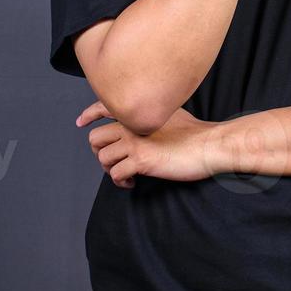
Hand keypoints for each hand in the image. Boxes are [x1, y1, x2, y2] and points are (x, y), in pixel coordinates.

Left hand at [75, 100, 220, 187]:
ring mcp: (135, 142)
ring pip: (103, 157)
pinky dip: (120, 182)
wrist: (209, 145)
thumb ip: (151, 115)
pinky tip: (131, 183)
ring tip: (124, 174)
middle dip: (100, 152)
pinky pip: (116, 174)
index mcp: (138, 112)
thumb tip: (142, 122)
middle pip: (95, 137)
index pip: (104, 106)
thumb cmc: (195, 133)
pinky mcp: (141, 160)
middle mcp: (132, 125)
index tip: (82, 122)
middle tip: (113, 161)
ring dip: (110, 170)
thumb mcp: (170, 113)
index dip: (89, 115)